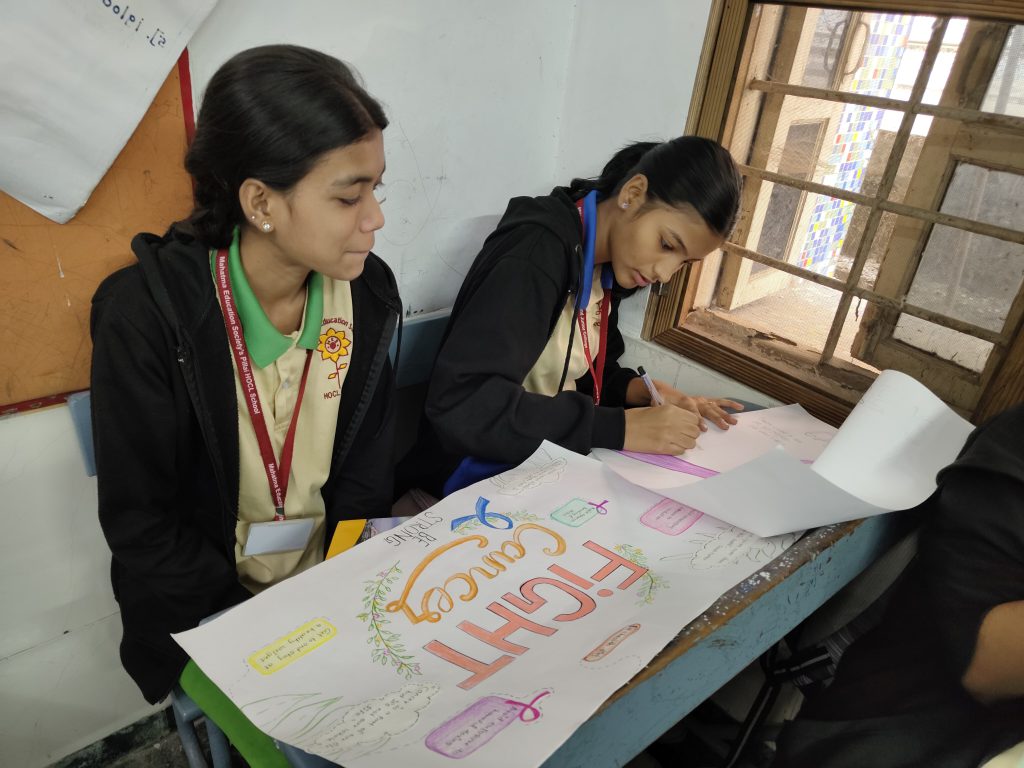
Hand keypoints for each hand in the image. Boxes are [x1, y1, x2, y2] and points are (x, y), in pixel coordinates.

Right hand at [623, 405, 701, 453]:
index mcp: (672, 410)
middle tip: (682, 435)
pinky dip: (678, 450)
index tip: (686, 426)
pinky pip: (681, 451)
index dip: (692, 424)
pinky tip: (670, 446)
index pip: (694, 419)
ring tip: (676, 442)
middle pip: (695, 432)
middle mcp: (673, 423)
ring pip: (690, 443)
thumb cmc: (637, 417)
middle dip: (690, 434)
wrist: (623, 428)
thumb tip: (686, 423)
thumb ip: (674, 414)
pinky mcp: (663, 448)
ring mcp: (669, 436)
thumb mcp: (658, 408)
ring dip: (685, 443)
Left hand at [626, 377, 743, 430]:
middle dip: (716, 418)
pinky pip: (719, 402)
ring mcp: (701, 401)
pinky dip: (730, 404)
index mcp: (685, 401)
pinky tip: (740, 408)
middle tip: (724, 426)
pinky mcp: (705, 401)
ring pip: (715, 407)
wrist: (663, 391)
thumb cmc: (660, 399)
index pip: (693, 411)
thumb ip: (660, 408)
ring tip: (735, 421)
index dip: (698, 419)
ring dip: (725, 414)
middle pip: (707, 409)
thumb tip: (660, 410)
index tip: (703, 429)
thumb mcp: (658, 403)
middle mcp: (696, 400)